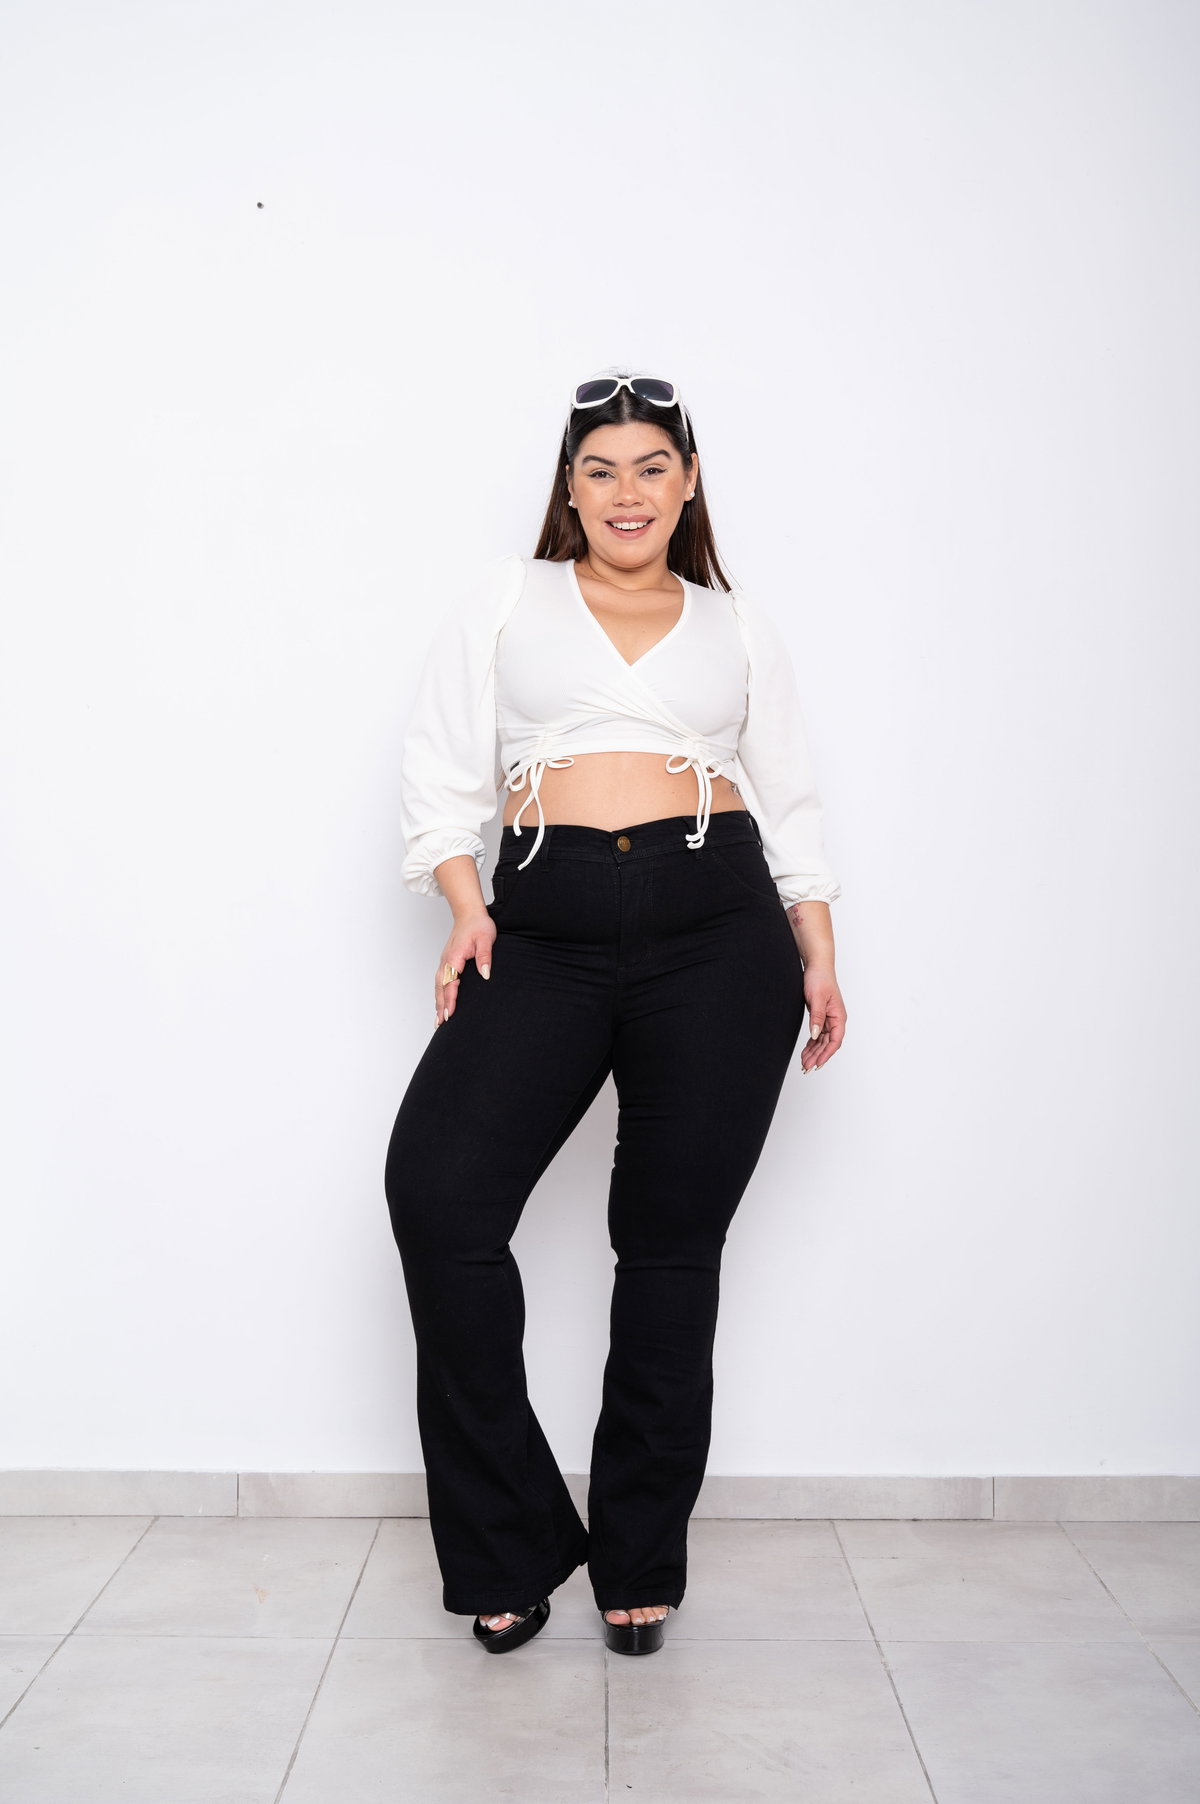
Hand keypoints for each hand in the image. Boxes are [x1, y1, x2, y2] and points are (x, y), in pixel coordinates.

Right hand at [435, 909, 496, 1025]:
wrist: (469, 914)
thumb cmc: (478, 925)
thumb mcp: (486, 939)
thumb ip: (485, 956)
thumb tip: (485, 974)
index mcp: (454, 957)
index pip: (450, 982)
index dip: (450, 1000)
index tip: (449, 1014)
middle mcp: (446, 961)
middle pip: (440, 987)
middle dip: (440, 1006)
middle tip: (440, 1024)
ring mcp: (445, 961)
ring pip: (438, 986)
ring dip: (438, 1002)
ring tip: (438, 1020)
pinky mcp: (447, 962)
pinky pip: (440, 981)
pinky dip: (439, 994)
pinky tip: (441, 1003)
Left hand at [799, 966, 845, 1071]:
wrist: (816, 966)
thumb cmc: (820, 978)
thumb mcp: (816, 998)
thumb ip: (816, 1017)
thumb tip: (816, 1034)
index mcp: (839, 1016)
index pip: (835, 1041)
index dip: (826, 1054)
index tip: (817, 1064)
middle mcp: (836, 1019)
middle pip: (828, 1044)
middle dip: (817, 1057)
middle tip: (806, 1068)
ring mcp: (828, 1019)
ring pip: (822, 1041)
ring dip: (814, 1053)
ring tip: (804, 1064)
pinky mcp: (821, 1017)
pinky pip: (818, 1035)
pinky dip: (812, 1044)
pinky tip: (806, 1052)